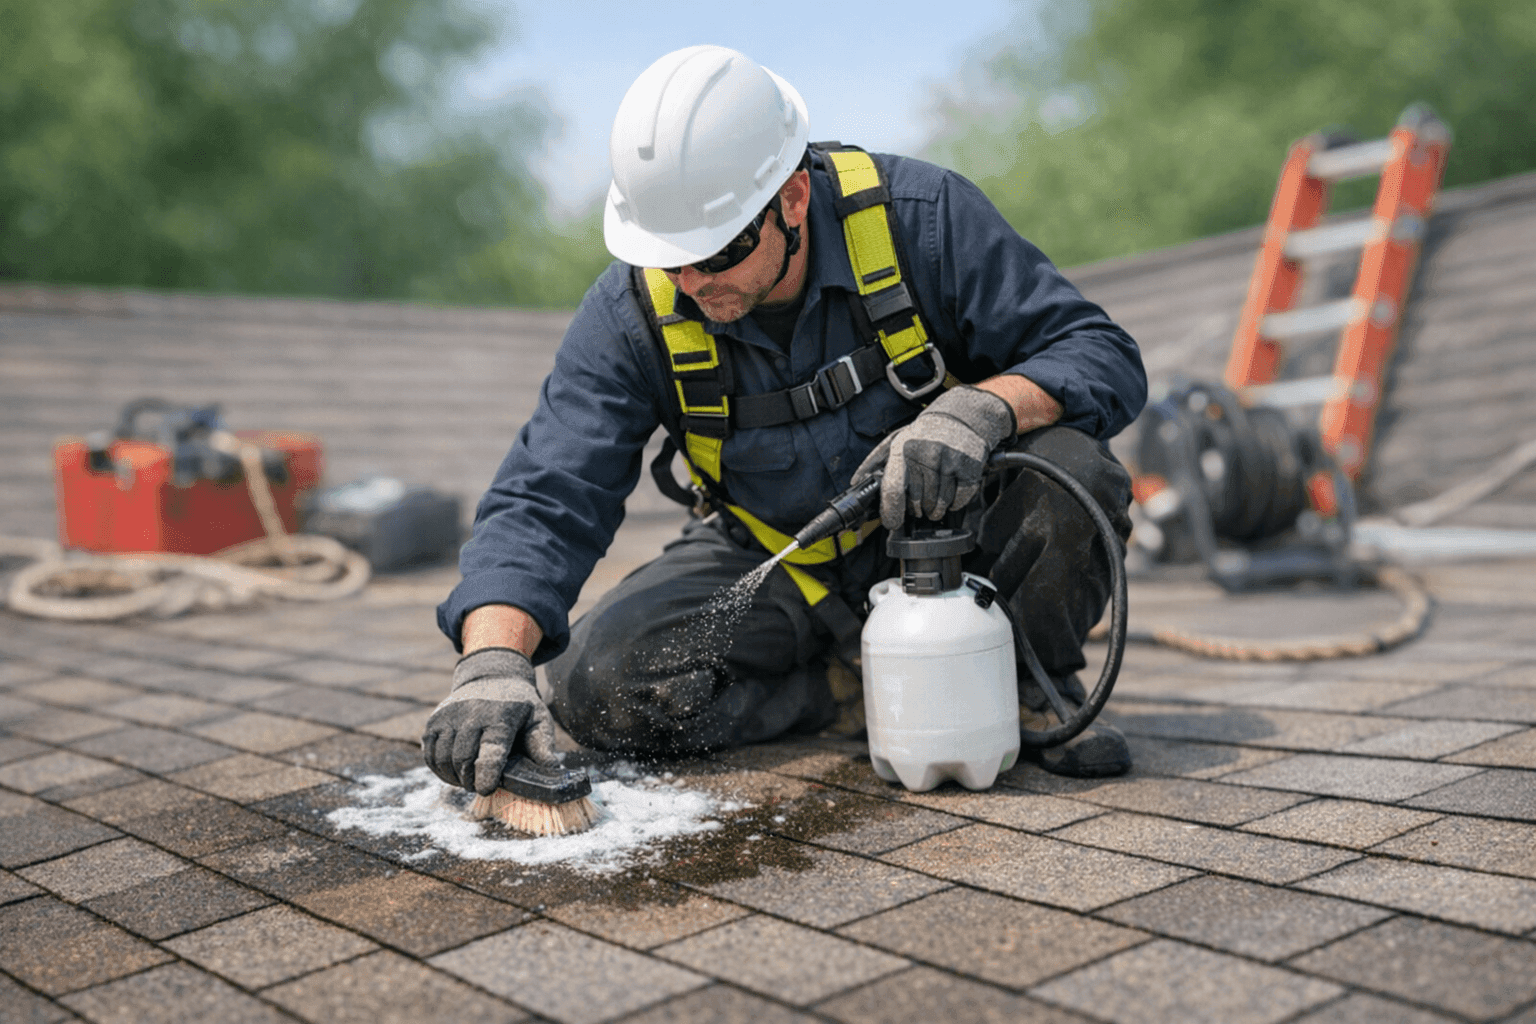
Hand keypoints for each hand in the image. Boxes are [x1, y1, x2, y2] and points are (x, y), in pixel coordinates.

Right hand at [421, 647, 558, 794]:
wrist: (492, 677)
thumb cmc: (520, 706)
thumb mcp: (539, 719)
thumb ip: (543, 745)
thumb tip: (552, 771)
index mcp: (501, 716)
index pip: (490, 751)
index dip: (486, 775)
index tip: (486, 789)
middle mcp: (472, 713)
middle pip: (463, 759)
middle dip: (471, 781)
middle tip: (480, 786)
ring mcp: (449, 716)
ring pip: (444, 759)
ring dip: (454, 778)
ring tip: (468, 780)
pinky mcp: (434, 720)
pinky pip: (430, 754)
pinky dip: (439, 769)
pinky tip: (453, 772)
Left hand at [852, 385, 1015, 529]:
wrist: (960, 416)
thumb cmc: (924, 434)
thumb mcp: (896, 440)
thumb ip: (874, 461)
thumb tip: (857, 481)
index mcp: (904, 449)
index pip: (894, 488)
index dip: (892, 511)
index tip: (892, 522)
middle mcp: (926, 453)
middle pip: (919, 501)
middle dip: (917, 509)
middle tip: (918, 505)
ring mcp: (950, 460)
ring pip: (940, 504)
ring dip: (936, 510)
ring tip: (933, 503)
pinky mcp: (969, 466)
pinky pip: (959, 499)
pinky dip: (954, 503)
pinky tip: (950, 494)